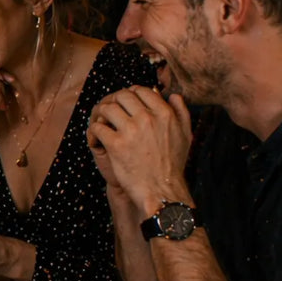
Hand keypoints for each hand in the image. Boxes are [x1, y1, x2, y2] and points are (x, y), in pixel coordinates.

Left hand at [86, 86, 192, 213]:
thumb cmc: (173, 164)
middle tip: (112, 112)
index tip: (126, 103)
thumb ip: (181, 112)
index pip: (141, 90)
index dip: (131, 94)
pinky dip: (95, 130)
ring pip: (107, 108)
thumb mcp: (185, 135)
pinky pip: (97, 127)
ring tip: (104, 122)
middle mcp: (147, 118)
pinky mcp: (116, 145)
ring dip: (102, 114)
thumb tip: (173, 95)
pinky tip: (99, 137)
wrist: (162, 190)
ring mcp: (130, 131)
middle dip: (115, 101)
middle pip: (122, 96)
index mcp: (164, 113)